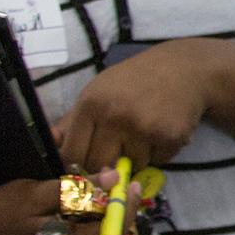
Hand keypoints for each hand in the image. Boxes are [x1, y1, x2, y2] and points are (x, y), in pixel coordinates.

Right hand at [0, 171, 136, 234]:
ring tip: (109, 199)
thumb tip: (112, 176)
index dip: (125, 206)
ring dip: (111, 223)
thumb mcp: (37, 192)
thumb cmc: (4, 210)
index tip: (130, 184)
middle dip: (121, 214)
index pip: (112, 230)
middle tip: (122, 190)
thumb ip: (77, 187)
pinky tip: (93, 217)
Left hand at [54, 39, 218, 171]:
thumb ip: (72, 119)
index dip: (76, 164)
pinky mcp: (169, 136)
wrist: (184, 68)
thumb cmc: (134, 80)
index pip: (71, 154)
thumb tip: (50, 143)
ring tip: (144, 134)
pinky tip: (161, 132)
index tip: (86, 162)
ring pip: (129, 165)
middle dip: (106, 164)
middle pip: (98, 165)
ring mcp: (143, 128)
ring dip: (136, 157)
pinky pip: (157, 161)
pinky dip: (159, 153)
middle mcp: (115, 116)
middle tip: (117, 151)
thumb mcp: (98, 90)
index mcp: (91, 105)